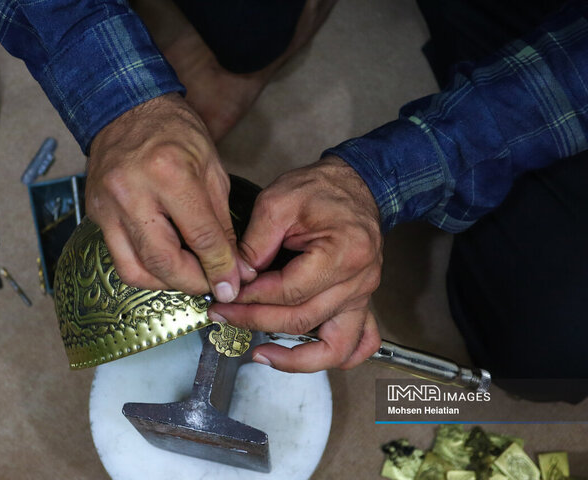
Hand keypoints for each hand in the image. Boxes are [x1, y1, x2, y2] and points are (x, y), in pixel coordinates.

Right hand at [86, 93, 254, 300]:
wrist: (126, 109)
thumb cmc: (174, 132)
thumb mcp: (212, 170)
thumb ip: (221, 222)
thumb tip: (233, 266)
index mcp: (170, 174)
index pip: (200, 238)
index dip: (221, 268)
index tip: (233, 284)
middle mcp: (132, 193)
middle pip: (163, 262)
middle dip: (193, 284)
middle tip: (212, 286)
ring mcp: (107, 206)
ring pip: (135, 270)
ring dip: (166, 284)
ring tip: (188, 277)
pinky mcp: (95, 215)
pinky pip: (119, 258)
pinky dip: (145, 270)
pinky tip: (165, 264)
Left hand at [208, 156, 382, 371]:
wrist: (356, 184)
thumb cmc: (321, 189)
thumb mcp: (277, 202)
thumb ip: (254, 243)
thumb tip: (236, 279)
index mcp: (341, 254)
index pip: (288, 292)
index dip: (251, 298)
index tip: (226, 298)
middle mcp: (358, 281)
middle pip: (302, 320)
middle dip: (256, 322)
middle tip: (224, 317)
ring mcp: (363, 296)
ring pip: (335, 347)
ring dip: (296, 359)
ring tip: (261, 356)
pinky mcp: (361, 301)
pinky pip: (360, 344)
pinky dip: (334, 357)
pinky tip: (305, 357)